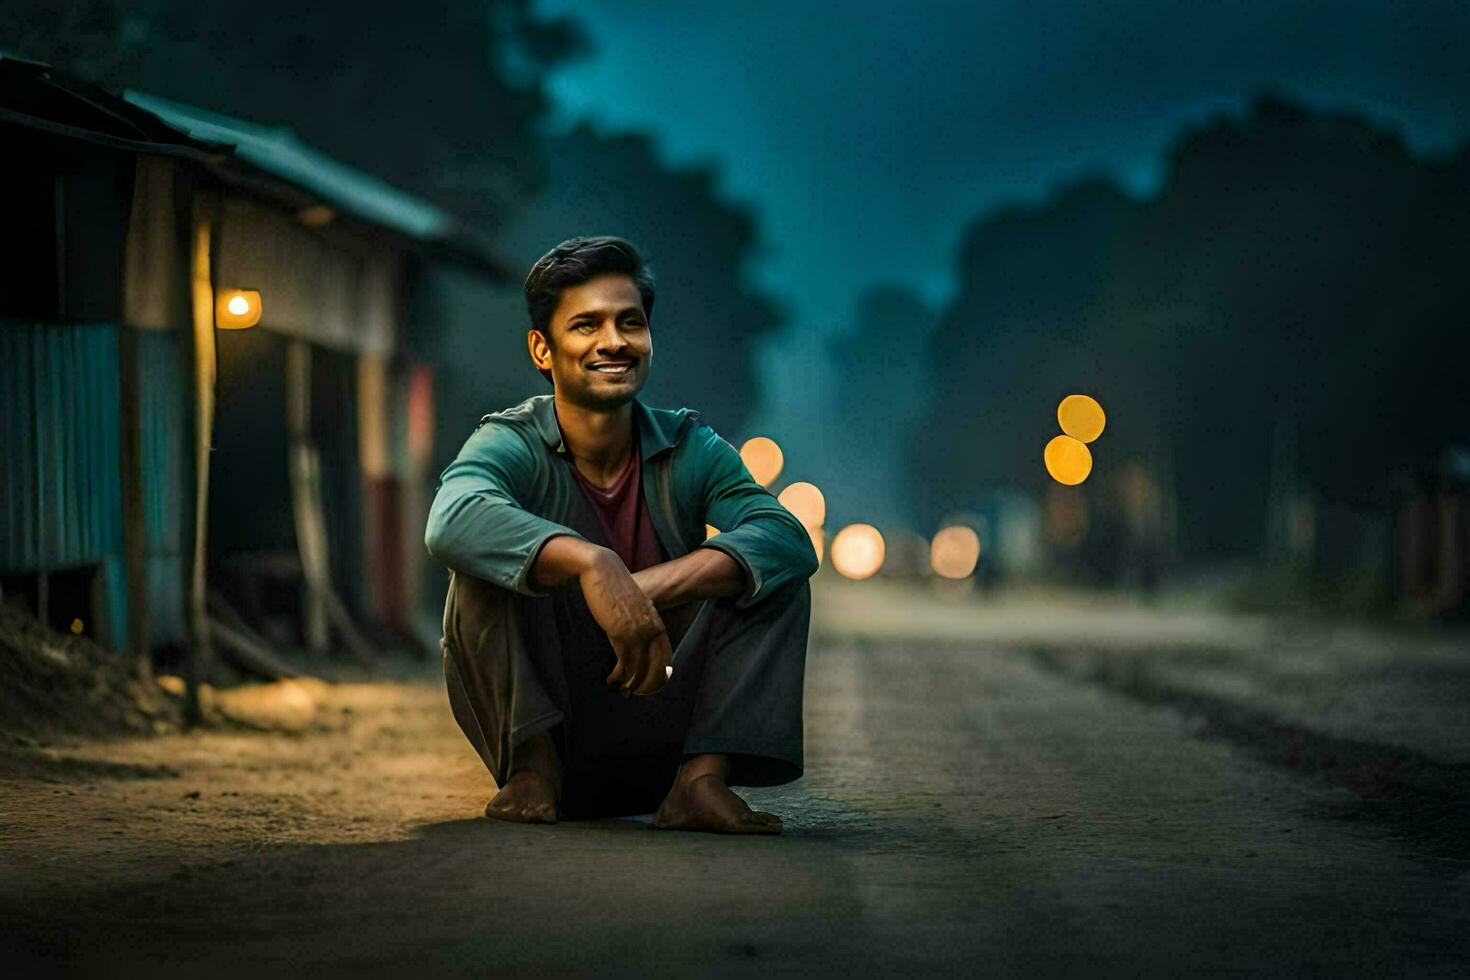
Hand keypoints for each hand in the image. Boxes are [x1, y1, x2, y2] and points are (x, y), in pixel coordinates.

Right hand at [580, 550, 672, 696]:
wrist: (602, 571)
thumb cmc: (613, 587)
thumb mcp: (630, 604)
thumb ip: (637, 618)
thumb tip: (634, 632)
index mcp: (655, 621)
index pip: (664, 654)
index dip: (659, 672)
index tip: (652, 684)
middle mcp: (650, 629)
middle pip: (656, 666)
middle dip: (647, 683)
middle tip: (636, 693)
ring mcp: (637, 632)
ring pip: (639, 668)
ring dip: (630, 684)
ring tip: (622, 691)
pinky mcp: (621, 634)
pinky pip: (623, 663)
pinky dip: (618, 676)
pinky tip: (611, 681)